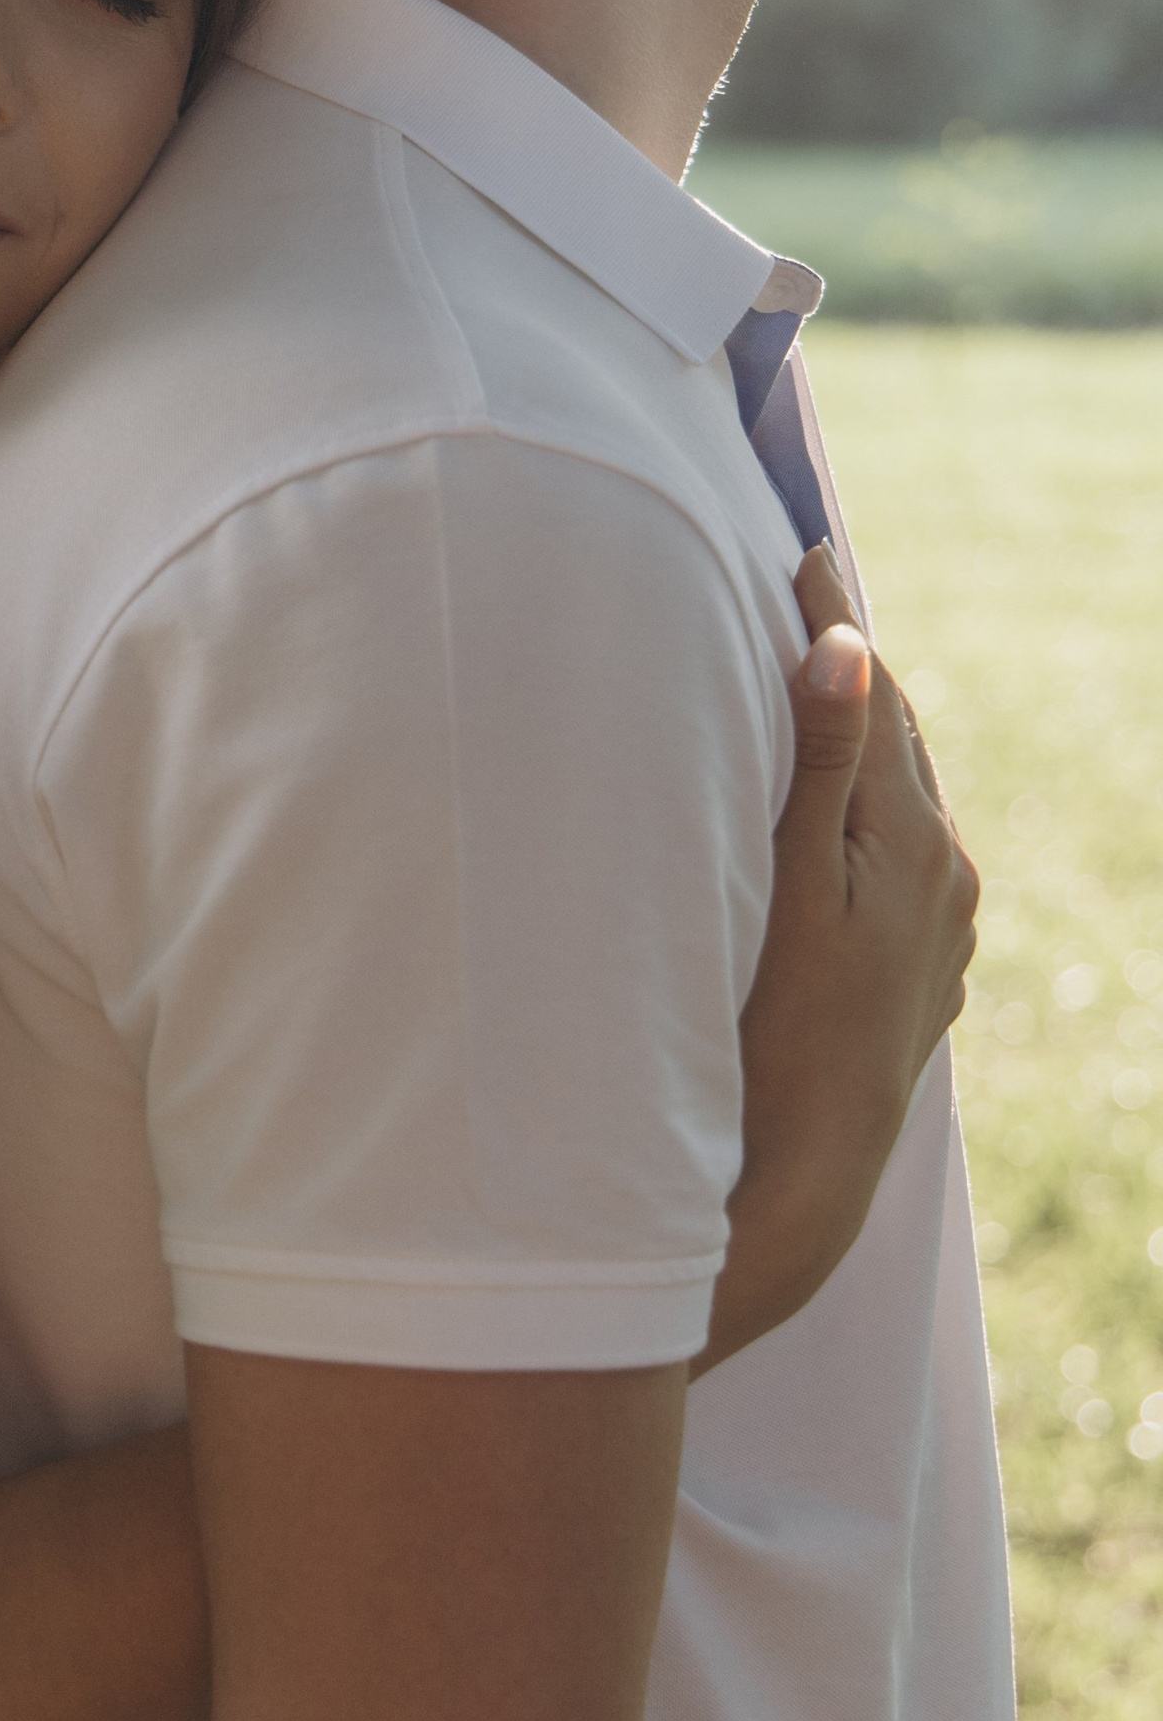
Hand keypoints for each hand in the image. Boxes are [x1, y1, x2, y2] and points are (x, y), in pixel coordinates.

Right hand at [699, 546, 979, 1375]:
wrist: (809, 1172)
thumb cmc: (776, 1032)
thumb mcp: (791, 889)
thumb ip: (820, 766)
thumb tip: (848, 647)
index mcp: (912, 840)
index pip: (870, 695)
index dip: (830, 621)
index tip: (799, 548)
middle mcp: (944, 872)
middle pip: (896, 736)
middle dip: (849, 666)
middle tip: (802, 591)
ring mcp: (939, 922)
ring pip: (901, 792)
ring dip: (861, 735)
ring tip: (815, 680)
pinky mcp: (922, 963)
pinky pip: (898, 847)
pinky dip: (864, 803)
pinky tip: (832, 809)